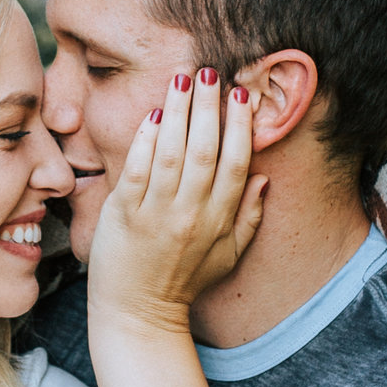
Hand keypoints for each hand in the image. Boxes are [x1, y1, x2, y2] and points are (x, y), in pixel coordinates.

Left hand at [86, 70, 265, 334]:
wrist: (138, 315)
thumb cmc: (183, 282)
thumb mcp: (228, 255)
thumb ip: (248, 216)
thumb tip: (263, 176)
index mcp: (219, 221)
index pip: (235, 164)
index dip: (240, 126)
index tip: (241, 94)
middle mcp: (191, 215)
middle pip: (206, 151)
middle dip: (209, 106)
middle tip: (210, 71)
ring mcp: (156, 214)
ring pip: (172, 154)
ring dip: (179, 112)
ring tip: (181, 79)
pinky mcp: (124, 216)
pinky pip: (138, 170)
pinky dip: (146, 140)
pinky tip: (154, 114)